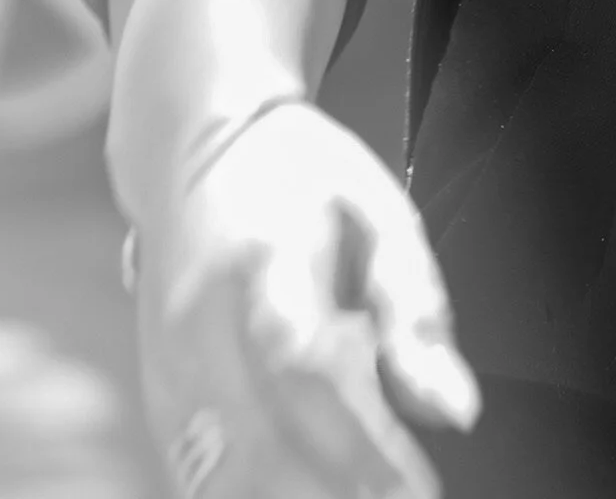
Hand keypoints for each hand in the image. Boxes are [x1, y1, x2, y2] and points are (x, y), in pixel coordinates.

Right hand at [134, 100, 479, 498]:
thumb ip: (417, 312)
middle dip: (332, 496)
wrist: (194, 151)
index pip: (309, 373)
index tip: (418, 491)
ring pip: (220, 479)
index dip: (361, 447)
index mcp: (264, 262)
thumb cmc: (302, 178)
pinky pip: (198, 478)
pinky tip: (306, 495)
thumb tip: (457, 411)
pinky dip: (249, 498)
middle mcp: (201, 323)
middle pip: (259, 445)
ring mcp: (168, 367)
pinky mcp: (159, 398)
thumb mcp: (380, 213)